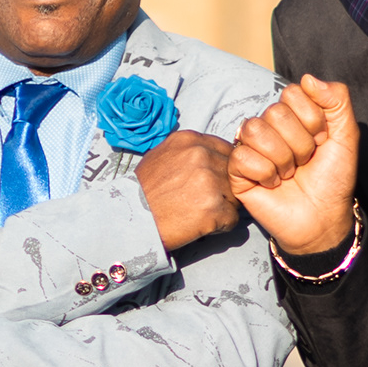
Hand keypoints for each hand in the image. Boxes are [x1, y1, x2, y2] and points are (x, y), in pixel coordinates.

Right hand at [136, 129, 237, 251]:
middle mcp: (201, 156)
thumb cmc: (144, 191)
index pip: (226, 150)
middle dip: (225, 187)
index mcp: (190, 141)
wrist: (131, 218)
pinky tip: (202, 224)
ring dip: (224, 206)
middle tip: (205, 200)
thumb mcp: (162, 155)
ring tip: (201, 212)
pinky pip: (233, 218)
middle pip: (233, 173)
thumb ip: (189, 151)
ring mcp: (210, 182)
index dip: (222, 169)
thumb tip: (211, 153)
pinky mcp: (214, 208)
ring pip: (235, 195)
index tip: (213, 180)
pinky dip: (221, 225)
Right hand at [227, 75, 359, 255]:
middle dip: (299, 144)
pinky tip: (273, 184)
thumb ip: (337, 100)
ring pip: (255, 131)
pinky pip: (242, 157)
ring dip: (282, 158)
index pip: (293, 93)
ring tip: (289, 174)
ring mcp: (251, 148)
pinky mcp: (237, 171)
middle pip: (275, 113)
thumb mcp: (346, 136)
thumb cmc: (333, 180)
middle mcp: (269, 127)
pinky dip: (265, 174)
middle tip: (304, 163)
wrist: (323, 219)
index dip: (312, 120)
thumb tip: (309, 78)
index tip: (322, 141)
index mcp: (293, 115)